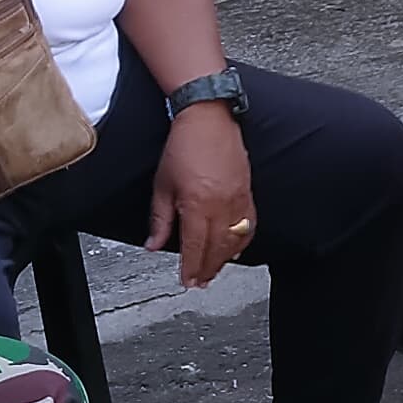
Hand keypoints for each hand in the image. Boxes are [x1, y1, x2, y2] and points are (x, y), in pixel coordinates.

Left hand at [149, 98, 255, 288]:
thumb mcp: (163, 185)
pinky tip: (236, 249)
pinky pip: (249, 225)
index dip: (191, 268)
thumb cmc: (184, 147)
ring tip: (214, 270)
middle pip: (216, 249)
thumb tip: (154, 244)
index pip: (195, 247)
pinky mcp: (248, 193)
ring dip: (224, 260)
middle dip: (208, 269)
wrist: (208, 120)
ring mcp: (238, 200)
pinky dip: (243, 241)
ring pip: (235, 241)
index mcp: (197, 205)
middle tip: (200, 282)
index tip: (187, 281)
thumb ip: (160, 219)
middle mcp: (221, 206)